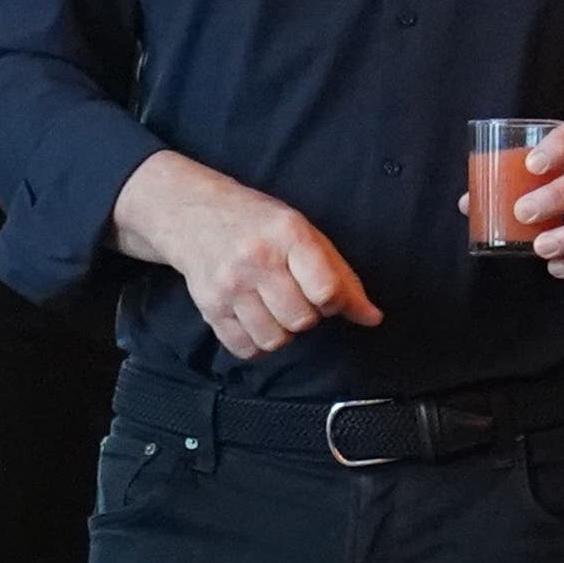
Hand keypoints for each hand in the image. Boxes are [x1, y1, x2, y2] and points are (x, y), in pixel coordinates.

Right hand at [114, 149, 383, 360]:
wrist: (192, 214)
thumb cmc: (258, 223)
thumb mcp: (304, 233)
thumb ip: (341, 276)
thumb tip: (372, 318)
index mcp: (288, 235)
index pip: (326, 291)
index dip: (335, 302)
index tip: (326, 294)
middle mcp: (256, 260)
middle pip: (302, 320)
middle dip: (307, 316)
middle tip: (296, 297)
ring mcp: (229, 286)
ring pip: (274, 340)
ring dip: (283, 332)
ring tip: (275, 309)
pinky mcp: (209, 307)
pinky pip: (244, 348)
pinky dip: (257, 343)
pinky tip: (256, 320)